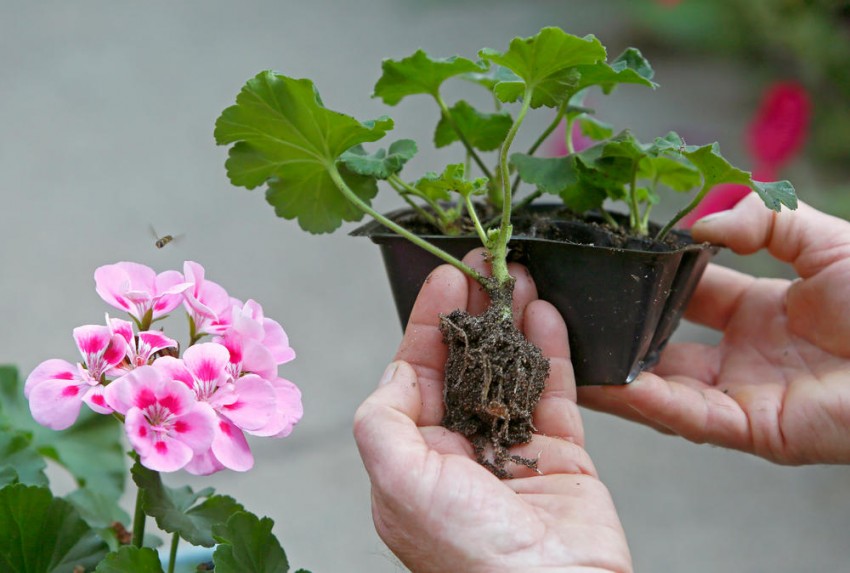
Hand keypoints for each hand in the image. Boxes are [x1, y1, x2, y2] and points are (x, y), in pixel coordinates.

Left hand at [353, 251, 631, 572]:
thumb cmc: (469, 554)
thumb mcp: (399, 482)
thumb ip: (385, 419)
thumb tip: (398, 370)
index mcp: (416, 456)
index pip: (418, 371)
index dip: (430, 321)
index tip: (445, 277)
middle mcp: (462, 449)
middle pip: (467, 363)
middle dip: (474, 312)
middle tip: (487, 265)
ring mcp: (513, 449)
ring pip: (512, 370)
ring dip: (515, 322)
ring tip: (520, 276)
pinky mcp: (562, 455)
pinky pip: (555, 391)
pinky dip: (553, 351)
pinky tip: (548, 314)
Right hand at [580, 194, 849, 464]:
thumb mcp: (824, 239)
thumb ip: (763, 219)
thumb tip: (701, 221)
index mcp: (758, 311)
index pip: (685, 297)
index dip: (648, 284)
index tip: (605, 267)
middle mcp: (741, 356)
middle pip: (662, 348)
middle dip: (616, 336)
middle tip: (567, 318)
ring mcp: (743, 395)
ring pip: (662, 389)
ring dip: (614, 377)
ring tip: (565, 359)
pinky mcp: (752, 430)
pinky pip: (690, 417)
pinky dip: (648, 402)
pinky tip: (611, 385)